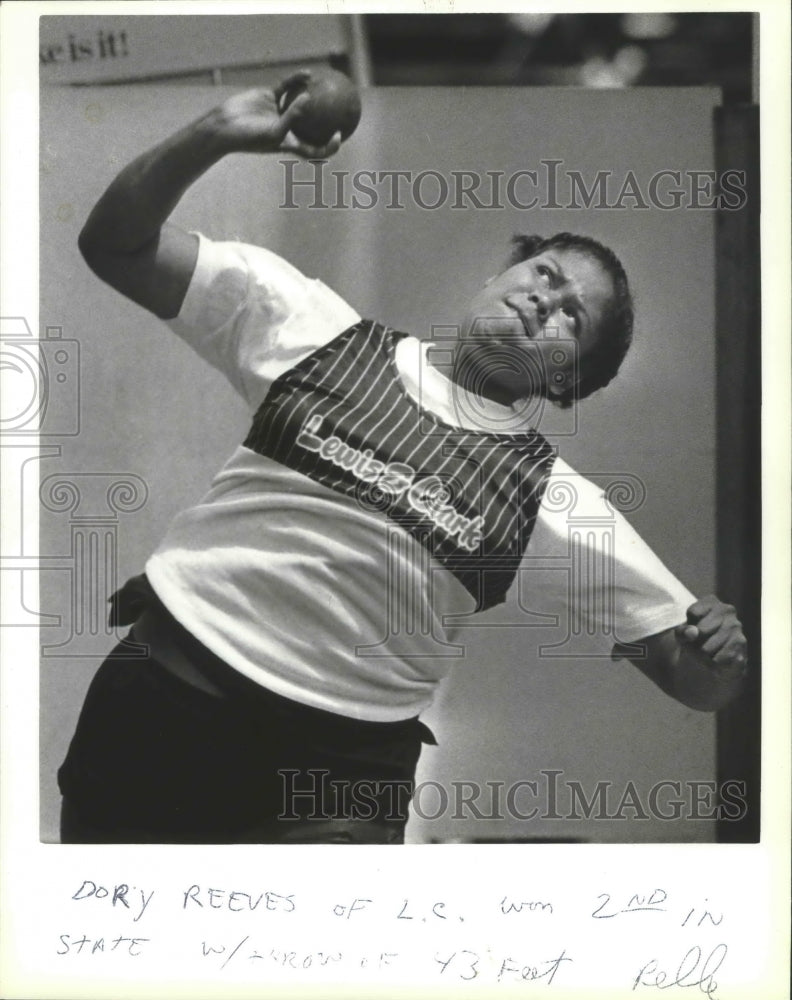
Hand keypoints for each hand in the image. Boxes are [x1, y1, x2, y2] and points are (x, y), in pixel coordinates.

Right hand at [213, 71, 341, 158]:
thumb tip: (308, 97)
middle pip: (311, 124)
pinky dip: (296, 80)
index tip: (339, 136)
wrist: (226, 126)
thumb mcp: (274, 133)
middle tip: (341, 106)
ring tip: (324, 84)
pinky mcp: (270, 96)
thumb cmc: (249, 138)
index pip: (314, 150)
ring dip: (312, 93)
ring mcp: (279, 111)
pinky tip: (307, 74)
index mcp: (291, 144)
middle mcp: (287, 128)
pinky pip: (287, 87)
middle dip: (326, 118)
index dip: (329, 147)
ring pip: (300, 101)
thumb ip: (292, 117)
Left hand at [675, 595, 747, 677]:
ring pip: (708, 647)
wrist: (710, 661)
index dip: (687, 627)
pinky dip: (713, 664)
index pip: (693, 613)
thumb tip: (692, 633)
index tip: (691, 629)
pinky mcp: (742, 646)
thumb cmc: (694, 641)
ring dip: (703, 656)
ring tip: (707, 653)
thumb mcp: (681, 634)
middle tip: (699, 644)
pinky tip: (717, 659)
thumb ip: (682, 632)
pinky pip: (719, 659)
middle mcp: (728, 610)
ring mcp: (737, 627)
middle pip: (702, 630)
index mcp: (712, 602)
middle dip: (696, 642)